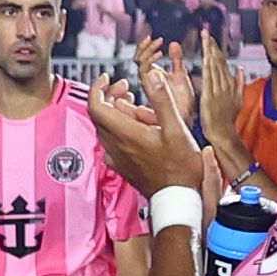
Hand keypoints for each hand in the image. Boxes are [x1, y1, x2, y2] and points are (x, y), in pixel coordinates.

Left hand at [84, 70, 212, 197]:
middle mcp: (116, 147)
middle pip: (99, 115)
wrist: (178, 200)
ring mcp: (117, 158)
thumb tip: (152, 75)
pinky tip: (136, 127)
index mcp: (126, 135)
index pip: (95, 106)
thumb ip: (162, 100)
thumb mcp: (176, 129)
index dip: (98, 88)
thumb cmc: (180, 168)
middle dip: (110, 96)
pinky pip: (112, 142)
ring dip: (116, 112)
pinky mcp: (122, 166)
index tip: (108, 78)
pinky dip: (119, 128)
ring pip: (106, 128)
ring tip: (136, 105)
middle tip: (127, 88)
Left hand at [192, 28, 245, 151]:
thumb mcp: (237, 100)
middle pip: (217, 61)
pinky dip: (208, 66)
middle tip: (206, 32)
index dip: (216, 50)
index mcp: (229, 84)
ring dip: (210, 51)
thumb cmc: (228, 120)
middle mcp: (224, 84)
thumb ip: (239, 83)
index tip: (210, 38)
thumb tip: (240, 69)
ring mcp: (218, 90)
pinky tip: (206, 56)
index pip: (221, 63)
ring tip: (205, 38)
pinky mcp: (210, 96)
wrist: (225, 134)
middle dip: (212, 46)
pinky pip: (209, 78)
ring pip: (214, 66)